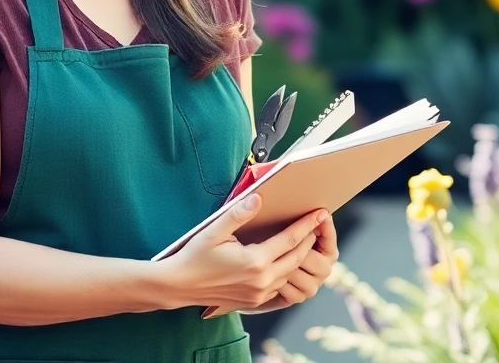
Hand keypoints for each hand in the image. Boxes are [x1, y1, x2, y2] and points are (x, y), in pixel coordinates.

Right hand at [159, 194, 327, 312]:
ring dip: (299, 256)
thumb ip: (238, 213)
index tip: (319, 213)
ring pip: (289, 273)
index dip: (306, 225)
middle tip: (319, 223)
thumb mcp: (214, 230)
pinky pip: (279, 285)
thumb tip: (258, 197)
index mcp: (254, 262)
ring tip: (305, 239)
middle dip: (309, 240)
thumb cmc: (194, 255)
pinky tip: (287, 260)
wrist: (179, 285)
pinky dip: (286, 271)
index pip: (290, 240)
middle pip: (296, 258)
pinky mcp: (254, 300)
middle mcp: (261, 281)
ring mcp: (259, 293)